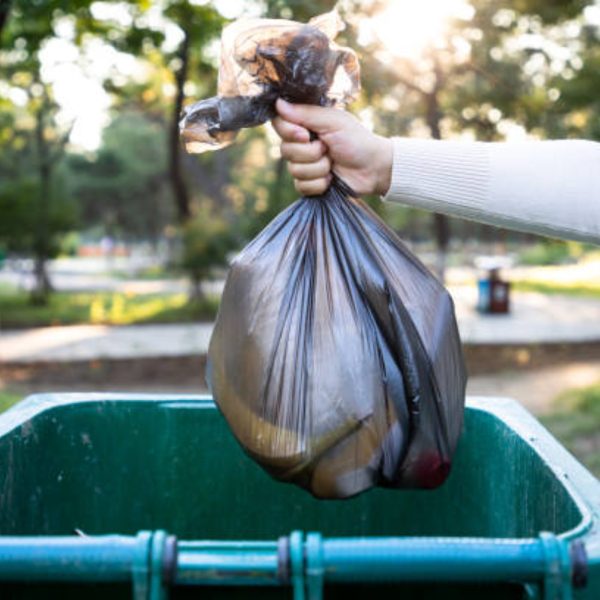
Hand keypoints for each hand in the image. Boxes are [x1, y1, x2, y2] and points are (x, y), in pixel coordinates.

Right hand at [272, 98, 392, 196]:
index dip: (289, 132)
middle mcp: (301, 144)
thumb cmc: (356, 140)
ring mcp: (304, 165)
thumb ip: (306, 113)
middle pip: (285, 151)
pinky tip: (331, 179)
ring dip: (319, 168)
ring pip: (294, 170)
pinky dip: (319, 184)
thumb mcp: (333, 122)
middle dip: (310, 153)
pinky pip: (301, 186)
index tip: (306, 135)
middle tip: (328, 149)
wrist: (372, 168)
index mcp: (305, 125)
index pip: (279, 125)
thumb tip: (278, 103)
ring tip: (333, 164)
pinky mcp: (309, 184)